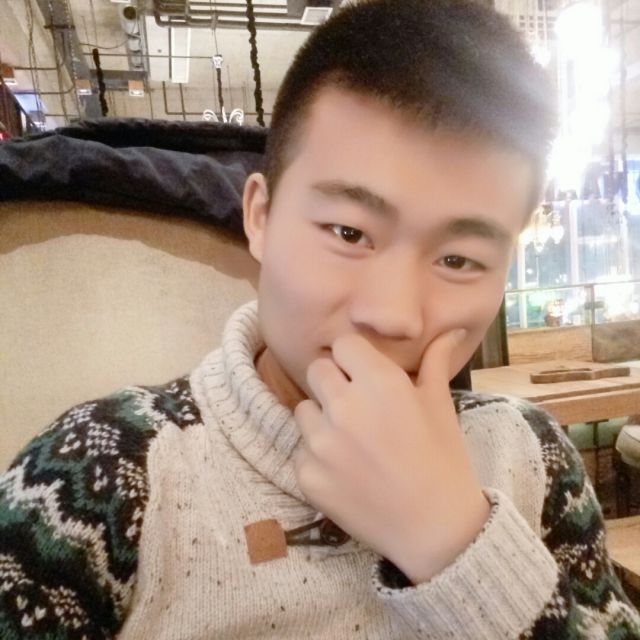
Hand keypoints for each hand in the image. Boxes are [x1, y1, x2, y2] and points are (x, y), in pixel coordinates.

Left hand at [293, 330, 489, 583]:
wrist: (435, 529)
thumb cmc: (443, 460)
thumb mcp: (440, 405)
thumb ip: (436, 360)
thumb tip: (452, 328)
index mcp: (379, 382)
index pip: (343, 344)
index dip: (354, 357)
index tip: (363, 373)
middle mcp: (344, 406)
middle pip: (317, 370)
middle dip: (333, 381)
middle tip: (355, 404)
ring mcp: (321, 443)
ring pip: (303, 409)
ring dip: (321, 418)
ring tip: (349, 440)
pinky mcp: (306, 475)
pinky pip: (301, 449)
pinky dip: (317, 456)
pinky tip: (345, 471)